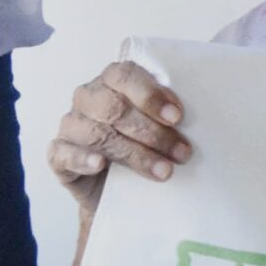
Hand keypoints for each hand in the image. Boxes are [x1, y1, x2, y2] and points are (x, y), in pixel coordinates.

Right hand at [48, 57, 190, 211]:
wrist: (121, 190)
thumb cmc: (145, 146)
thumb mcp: (161, 125)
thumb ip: (170, 113)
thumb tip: (207, 111)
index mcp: (112, 80)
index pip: (125, 75)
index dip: (151, 95)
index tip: (178, 117)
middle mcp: (88, 97)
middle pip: (115, 108)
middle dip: (152, 132)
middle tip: (181, 152)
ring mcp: (71, 125)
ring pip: (98, 134)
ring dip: (134, 154)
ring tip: (164, 171)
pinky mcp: (58, 154)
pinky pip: (65, 153)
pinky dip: (84, 159)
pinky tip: (102, 166)